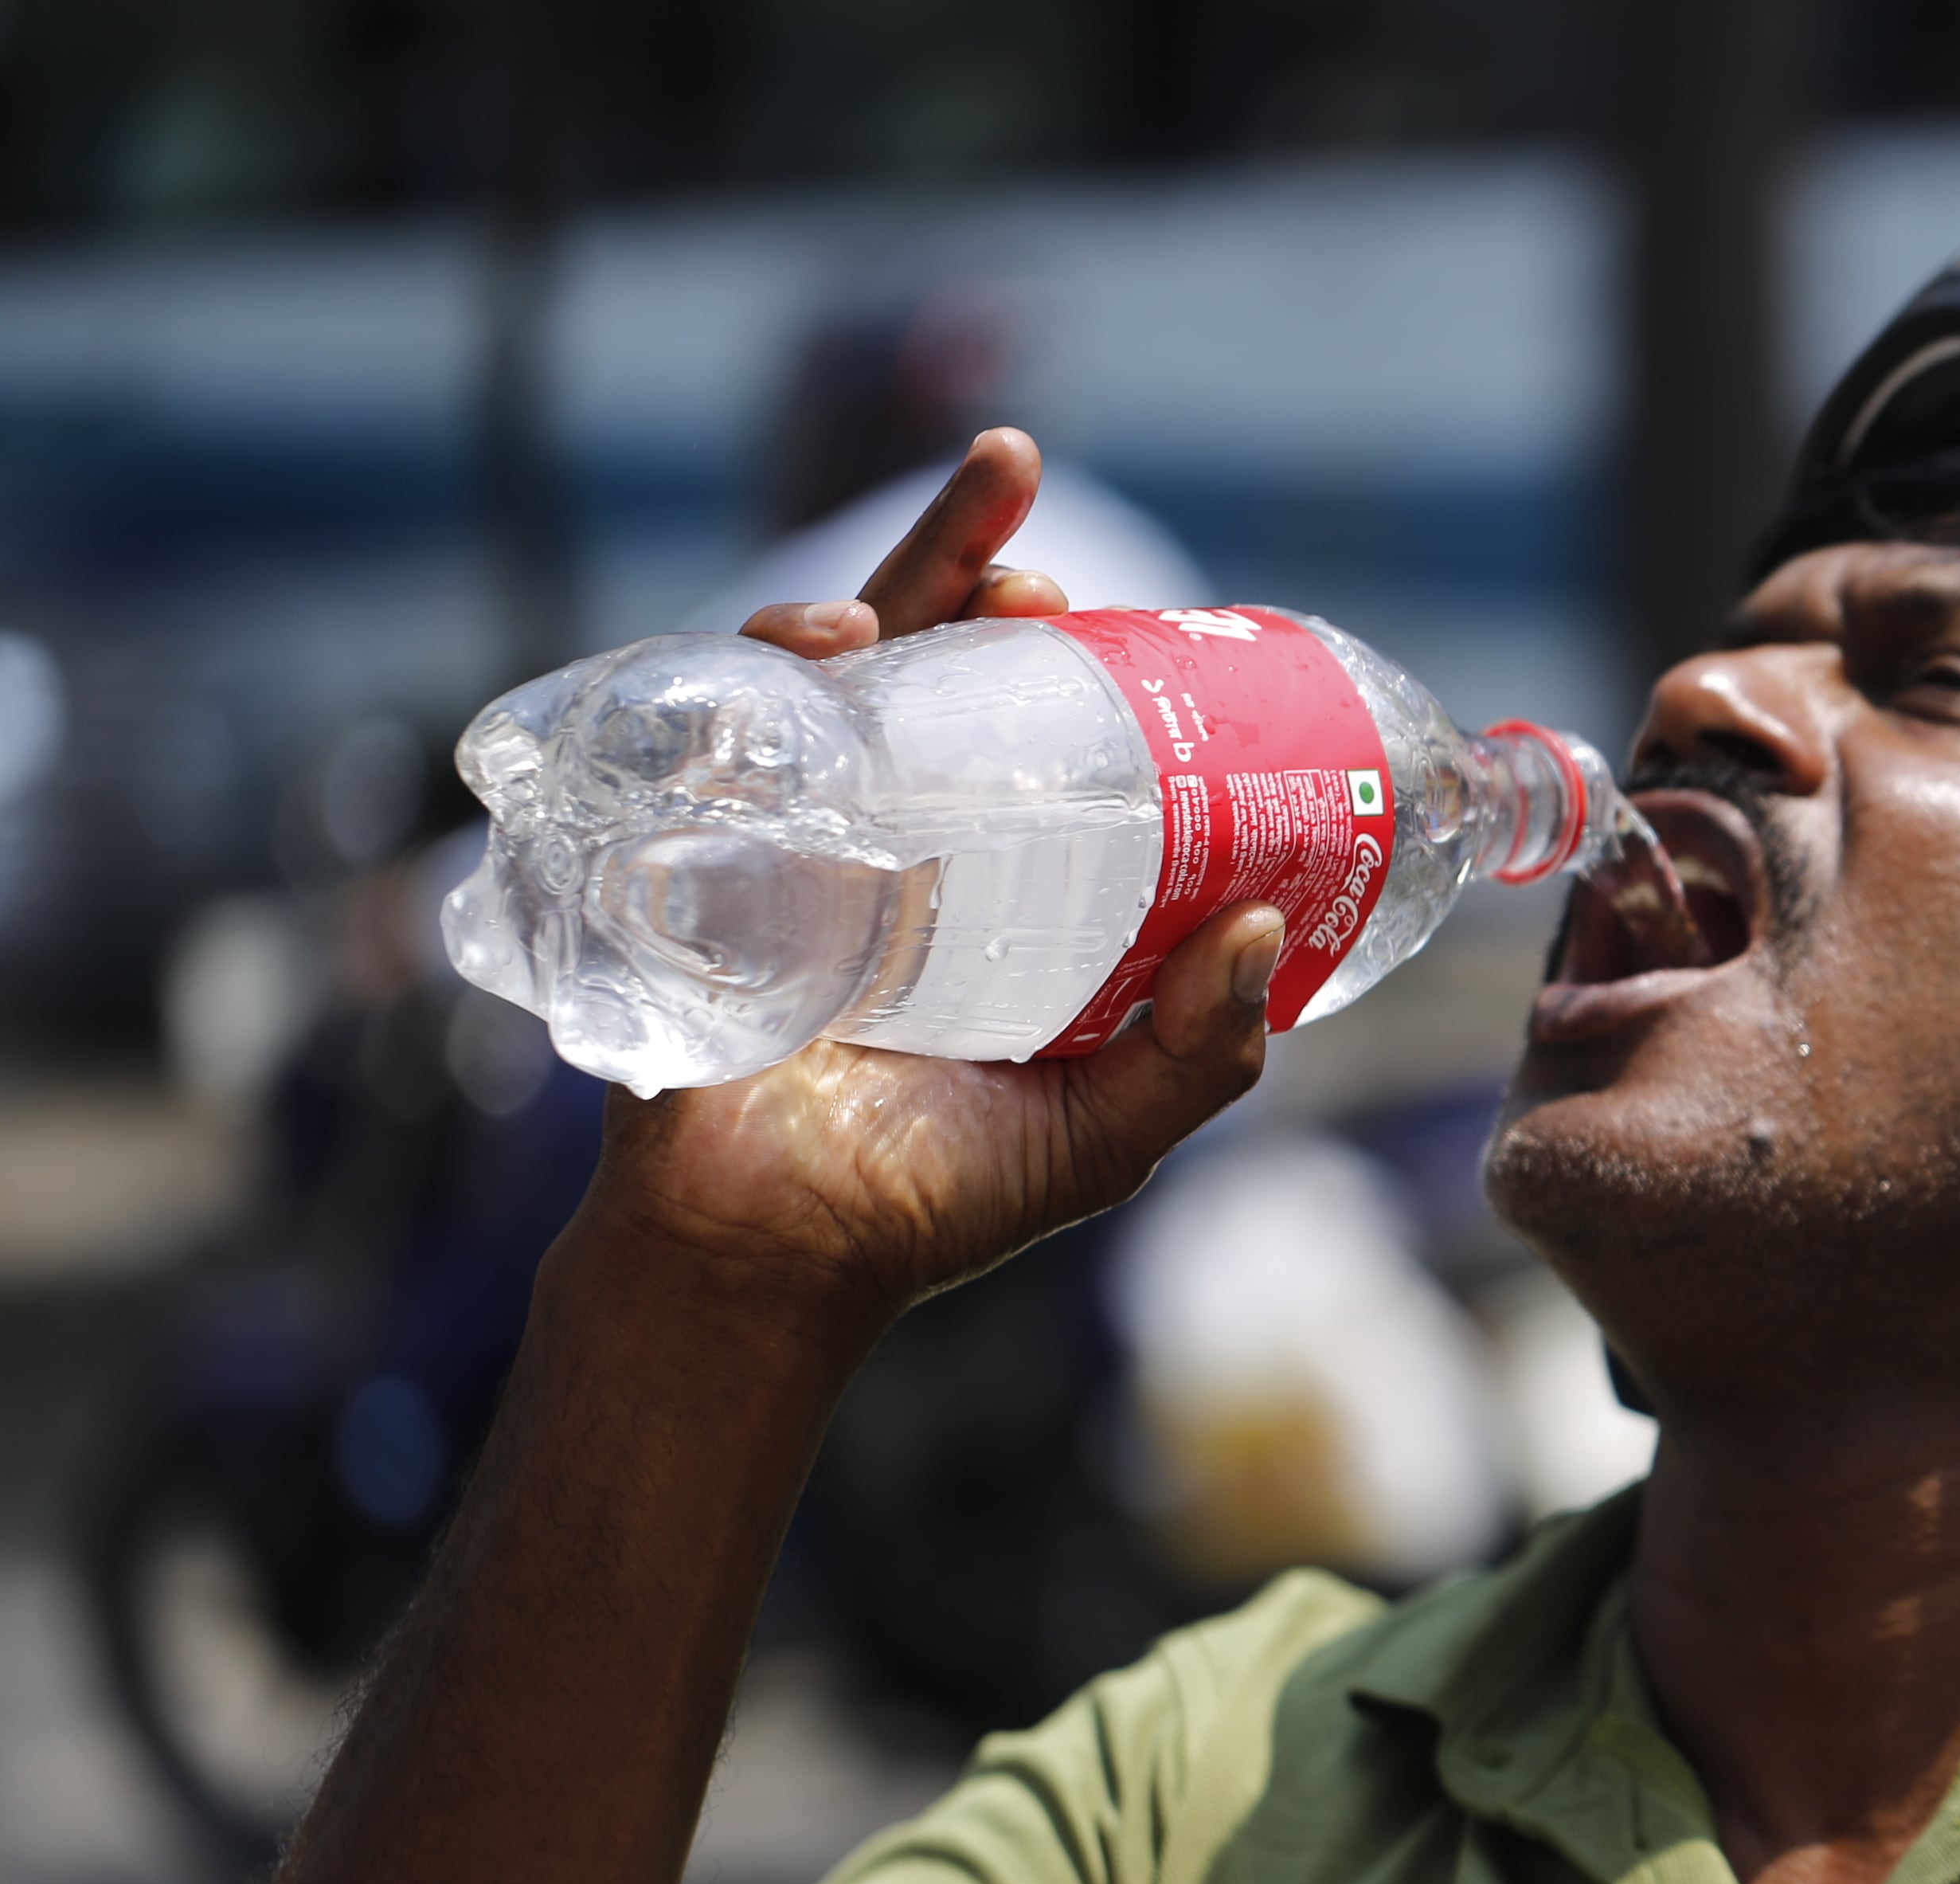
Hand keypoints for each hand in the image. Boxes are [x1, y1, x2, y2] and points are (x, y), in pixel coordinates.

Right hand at [577, 428, 1275, 1327]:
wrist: (766, 1263)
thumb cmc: (931, 1199)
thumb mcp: (1102, 1131)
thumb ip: (1199, 1052)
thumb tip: (1269, 926)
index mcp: (983, 884)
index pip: (1028, 737)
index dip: (1071, 665)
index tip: (1136, 624)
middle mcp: (883, 839)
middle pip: (928, 663)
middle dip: (976, 569)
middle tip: (1035, 544)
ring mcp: (783, 833)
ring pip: (831, 670)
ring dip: (895, 586)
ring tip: (976, 565)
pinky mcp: (691, 847)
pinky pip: (714, 725)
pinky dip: (765, 661)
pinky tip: (824, 634)